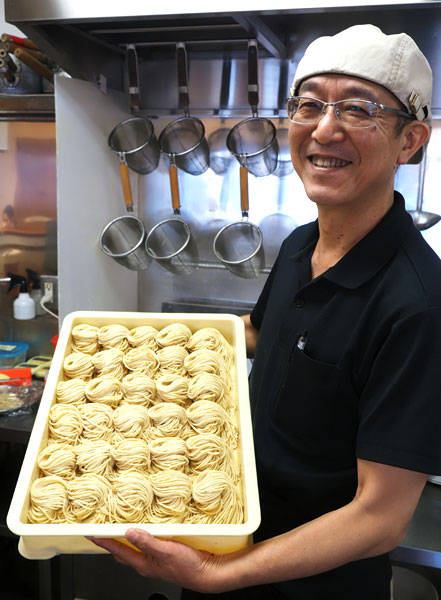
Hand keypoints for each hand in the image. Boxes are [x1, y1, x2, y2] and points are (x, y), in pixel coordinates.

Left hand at [88, 529, 222, 592]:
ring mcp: (154, 561)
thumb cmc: (189, 566)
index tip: (91, 534)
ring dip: (125, 540)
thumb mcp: (167, 551)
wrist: (207, 573)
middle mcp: (146, 563)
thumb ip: (147, 542)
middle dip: (110, 542)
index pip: (118, 550)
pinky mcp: (163, 556)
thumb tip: (129, 533)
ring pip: (133, 550)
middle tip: (102, 530)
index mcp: (144, 563)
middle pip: (122, 552)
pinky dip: (140, 538)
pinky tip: (145, 531)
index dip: (104, 542)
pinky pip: (146, 546)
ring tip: (118, 528)